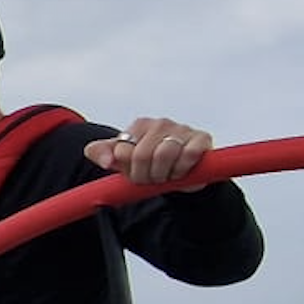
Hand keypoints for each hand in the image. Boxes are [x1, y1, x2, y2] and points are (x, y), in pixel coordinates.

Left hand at [84, 118, 213, 189]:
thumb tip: (104, 158)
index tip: (137, 175)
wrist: (184, 175)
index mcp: (140, 126)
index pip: (123, 152)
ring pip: (165, 155)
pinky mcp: (201, 138)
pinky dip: (183, 170)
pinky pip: (188, 155)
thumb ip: (103, 154)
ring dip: (165, 175)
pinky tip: (182, 171)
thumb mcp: (123, 162)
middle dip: (146, 175)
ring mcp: (182, 129)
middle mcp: (160, 123)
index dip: (130, 171)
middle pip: (142, 155)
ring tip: (167, 176)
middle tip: (153, 179)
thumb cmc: (151, 166)